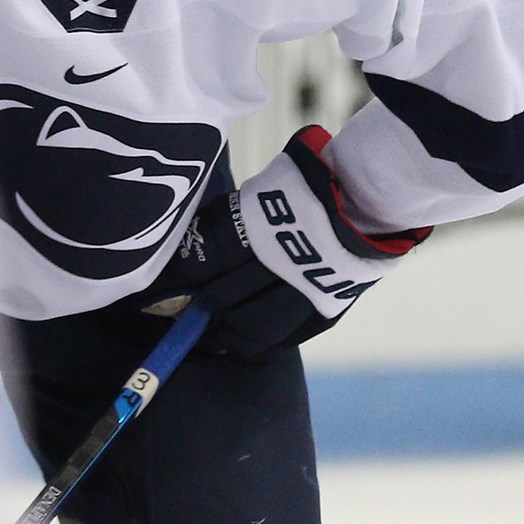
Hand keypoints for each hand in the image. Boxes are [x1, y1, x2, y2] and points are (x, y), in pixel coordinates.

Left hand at [141, 126, 431, 359]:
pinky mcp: (323, 308)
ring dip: (223, 335)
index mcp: (253, 225)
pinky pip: (283, 337)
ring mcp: (300, 289)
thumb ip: (235, 218)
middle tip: (174, 319)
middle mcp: (273, 261)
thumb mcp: (268, 186)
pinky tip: (243, 344)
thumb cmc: (316, 178)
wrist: (378, 190)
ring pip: (249, 326)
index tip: (145, 297)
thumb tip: (194, 245)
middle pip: (218, 300)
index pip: (196, 266)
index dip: (169, 286)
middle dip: (192, 312)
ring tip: (208, 338)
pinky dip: (259, 343)